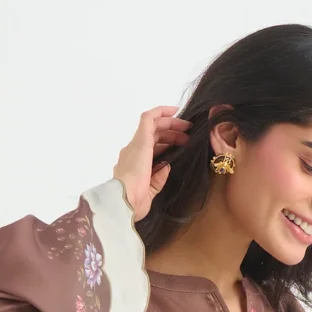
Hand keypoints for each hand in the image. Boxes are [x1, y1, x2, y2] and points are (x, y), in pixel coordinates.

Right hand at [113, 106, 190, 221]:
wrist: (124, 200)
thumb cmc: (135, 201)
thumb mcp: (151, 191)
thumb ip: (158, 178)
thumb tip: (167, 165)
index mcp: (133, 165)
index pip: (151, 149)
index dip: (166, 144)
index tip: (181, 144)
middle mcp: (132, 152)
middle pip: (153, 135)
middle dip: (172, 132)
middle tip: (188, 133)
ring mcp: (135, 145)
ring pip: (153, 126)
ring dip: (170, 124)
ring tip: (187, 126)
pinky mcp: (140, 140)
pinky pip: (148, 118)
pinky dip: (160, 111)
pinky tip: (174, 110)